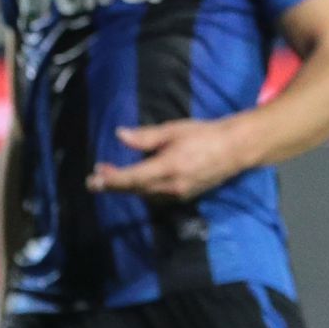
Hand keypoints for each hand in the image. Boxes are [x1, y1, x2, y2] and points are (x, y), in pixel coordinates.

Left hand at [86, 120, 248, 201]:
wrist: (235, 149)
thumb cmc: (204, 134)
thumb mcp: (174, 130)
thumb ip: (145, 136)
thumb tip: (120, 135)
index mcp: (167, 167)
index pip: (131, 178)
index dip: (109, 180)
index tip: (92, 180)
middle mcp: (171, 186)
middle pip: (135, 190)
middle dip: (114, 185)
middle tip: (97, 178)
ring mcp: (179, 194)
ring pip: (146, 195)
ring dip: (129, 189)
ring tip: (115, 179)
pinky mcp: (186, 196)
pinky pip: (158, 197)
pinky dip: (144, 190)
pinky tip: (140, 182)